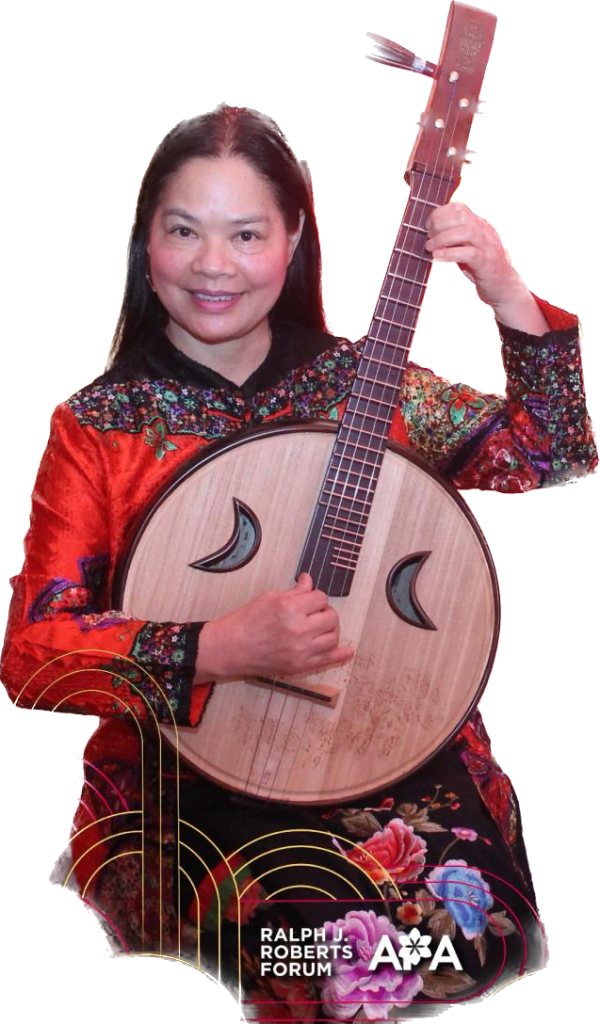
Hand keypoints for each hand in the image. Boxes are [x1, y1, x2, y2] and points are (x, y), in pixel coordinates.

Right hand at [198, 573, 354, 680]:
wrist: (231, 648)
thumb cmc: (246, 621)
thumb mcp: (269, 598)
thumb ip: (294, 592)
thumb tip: (309, 581)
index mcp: (290, 608)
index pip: (320, 597)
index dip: (315, 597)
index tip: (309, 599)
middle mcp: (298, 629)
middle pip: (331, 616)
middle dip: (324, 611)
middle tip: (314, 613)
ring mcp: (301, 650)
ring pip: (333, 636)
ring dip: (330, 629)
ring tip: (319, 627)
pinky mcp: (300, 666)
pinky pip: (329, 660)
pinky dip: (341, 654)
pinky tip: (348, 650)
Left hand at [424, 201, 521, 308]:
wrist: (503, 289)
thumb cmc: (480, 269)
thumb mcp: (465, 249)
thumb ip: (452, 240)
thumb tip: (429, 235)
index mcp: (480, 226)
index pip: (459, 208)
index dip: (440, 214)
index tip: (428, 226)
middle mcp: (485, 232)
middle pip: (462, 216)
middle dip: (439, 224)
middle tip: (428, 238)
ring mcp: (488, 247)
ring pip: (466, 232)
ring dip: (443, 238)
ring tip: (431, 247)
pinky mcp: (487, 264)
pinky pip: (470, 254)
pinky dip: (451, 253)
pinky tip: (438, 256)